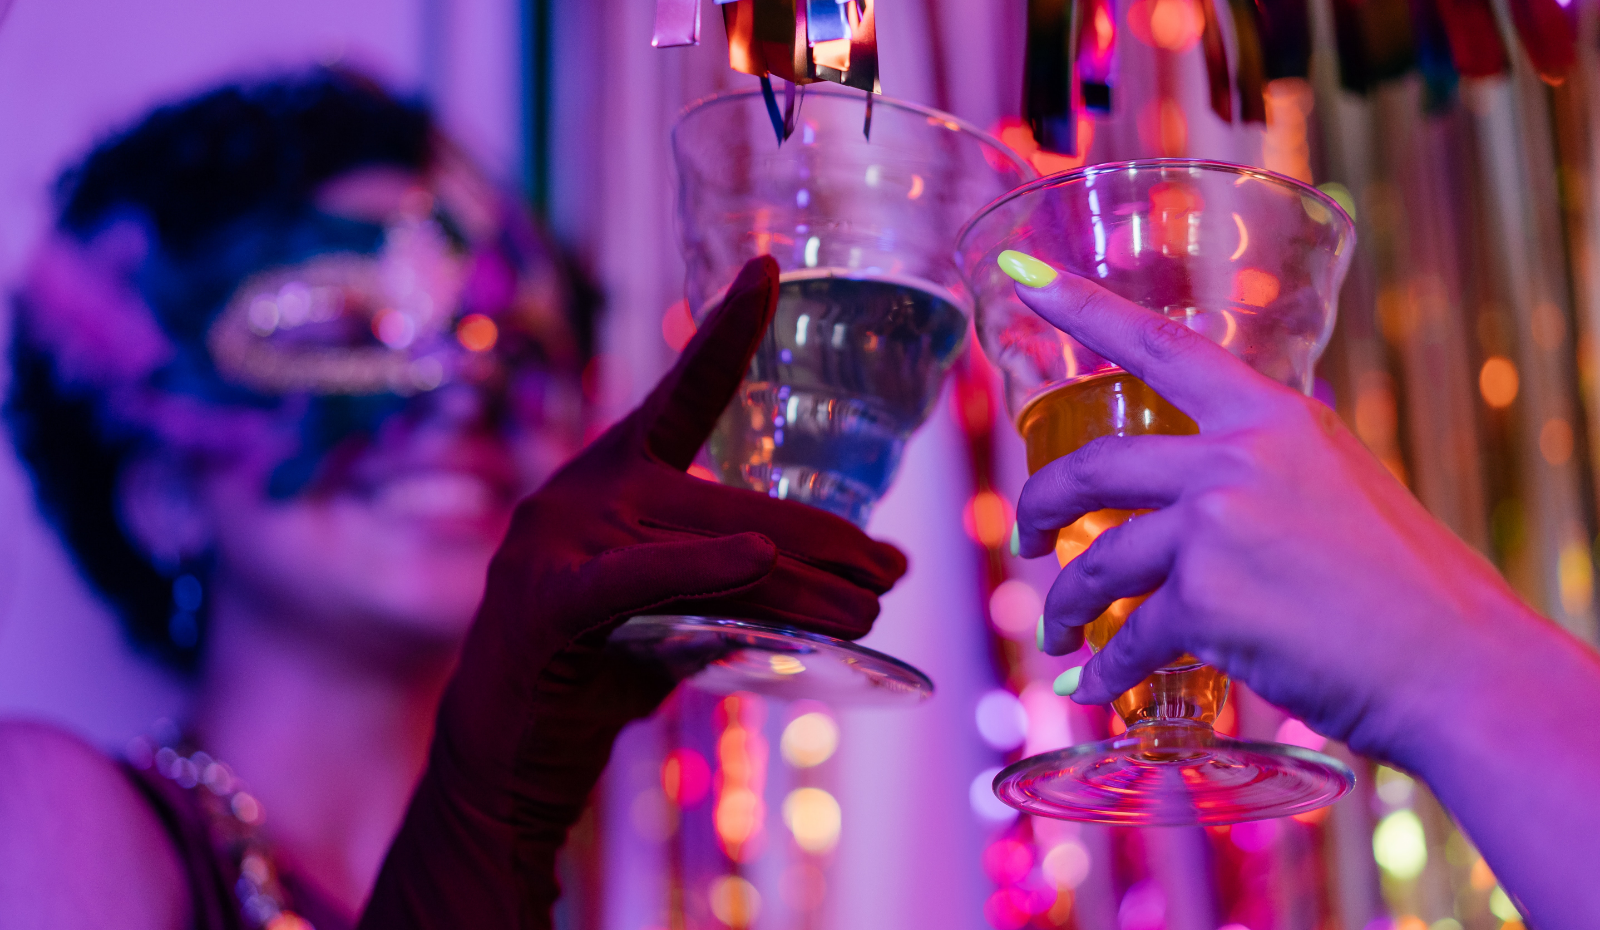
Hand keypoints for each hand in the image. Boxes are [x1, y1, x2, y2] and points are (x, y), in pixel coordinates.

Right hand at [360, 256, 905, 928]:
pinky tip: (753, 559)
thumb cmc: (593, 679)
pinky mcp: (546, 599)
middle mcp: (586, 491)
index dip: (727, 331)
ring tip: (869, 609)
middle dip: (827, 543)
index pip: (684, 394)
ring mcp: (559, 539)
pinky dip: (700, 568)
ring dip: (804, 585)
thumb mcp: (675, 616)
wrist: (507, 760)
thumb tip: (852, 586)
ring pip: (713, 548)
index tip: (767, 270)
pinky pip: (639, 577)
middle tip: (893, 572)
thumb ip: (738, 583)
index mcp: (613, 477)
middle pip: (738, 504)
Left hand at [1010, 269, 1552, 765]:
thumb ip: (1268, 461)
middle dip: (1041, 505)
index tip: (1022, 276)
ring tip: (1057, 630)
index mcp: (1272, 416)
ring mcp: (1217, 526)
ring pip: (1100, 563)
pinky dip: (1105, 669)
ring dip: (1066, 604)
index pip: (1162, 345)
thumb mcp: (1340, 480)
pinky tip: (1093, 685)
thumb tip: (1212, 467)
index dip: (1084, 307)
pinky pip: (1129, 638)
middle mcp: (1237, 458)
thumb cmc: (1404, 582)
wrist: (1454, 663)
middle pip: (1095, 468)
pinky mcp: (1207, 601)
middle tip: (1029, 535)